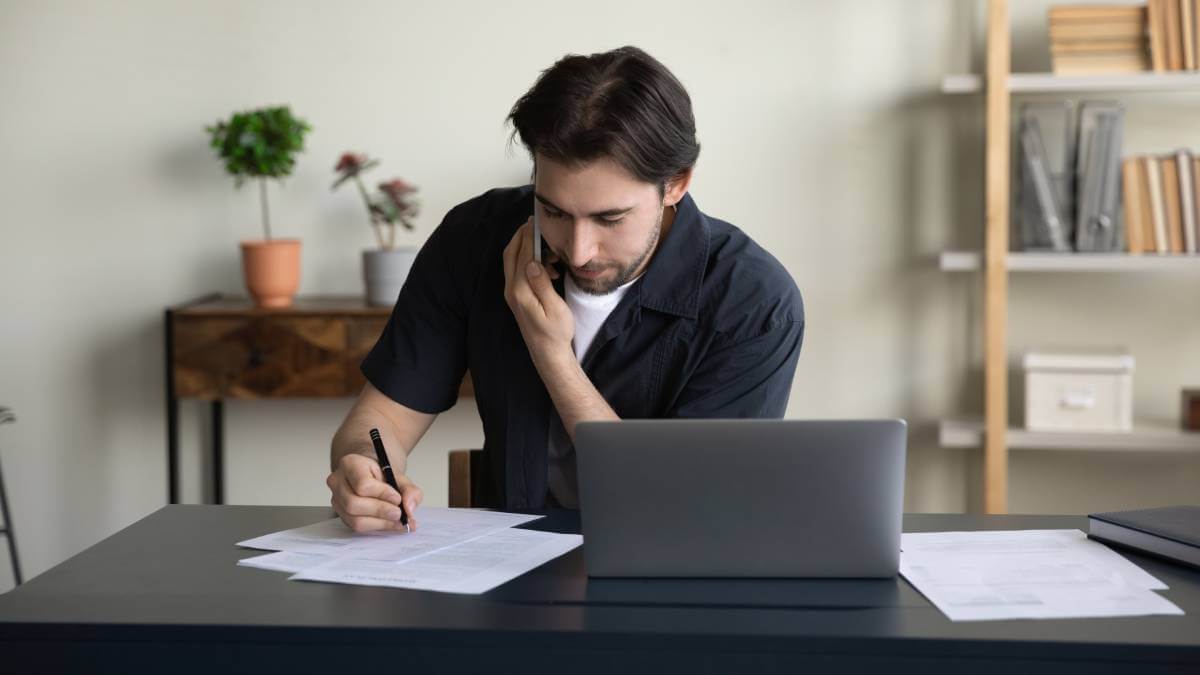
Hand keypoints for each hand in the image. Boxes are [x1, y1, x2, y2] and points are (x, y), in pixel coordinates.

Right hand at [326, 453, 422, 532]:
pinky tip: (390, 523)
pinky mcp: (341, 515)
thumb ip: (409, 490)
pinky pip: (356, 527)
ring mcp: (337, 500)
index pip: (362, 484)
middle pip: (353, 503)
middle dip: (380, 511)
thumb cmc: (382, 474)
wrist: (371, 475)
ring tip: (397, 520)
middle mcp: (337, 481)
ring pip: (354, 519)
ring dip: (380, 522)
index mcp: (350, 464)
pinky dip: (377, 527)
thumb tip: (409, 508)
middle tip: (398, 513)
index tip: (397, 498)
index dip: (382, 494)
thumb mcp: (400, 477)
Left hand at [503, 218, 573, 366]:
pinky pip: (517, 270)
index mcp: (520, 291)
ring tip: (545, 246)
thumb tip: (532, 262)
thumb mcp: (554, 309)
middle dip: (521, 236)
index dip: (529, 236)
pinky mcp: (516, 296)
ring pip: (512, 261)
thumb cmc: (556, 333)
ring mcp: (512, 294)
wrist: (548, 354)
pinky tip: (545, 265)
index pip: (523, 255)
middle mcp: (511, 290)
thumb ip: (541, 285)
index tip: (535, 221)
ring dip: (525, 247)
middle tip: (534, 223)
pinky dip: (527, 260)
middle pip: (510, 254)